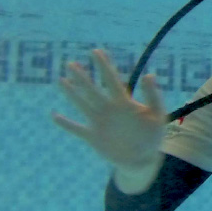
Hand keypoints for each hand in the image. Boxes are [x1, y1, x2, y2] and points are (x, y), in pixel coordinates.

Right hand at [52, 49, 166, 168]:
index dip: (104, 66)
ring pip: (82, 105)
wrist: (144, 159)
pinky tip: (54, 115)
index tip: (96, 51)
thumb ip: (153, 96)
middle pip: (93, 90)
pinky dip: (66, 124)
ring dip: (72, 94)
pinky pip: (76, 129)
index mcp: (124, 102)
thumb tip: (149, 74)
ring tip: (61, 80)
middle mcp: (108, 109)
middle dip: (82, 77)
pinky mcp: (93, 137)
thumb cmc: (153, 135)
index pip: (112, 80)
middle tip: (71, 63)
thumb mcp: (157, 115)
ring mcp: (99, 123)